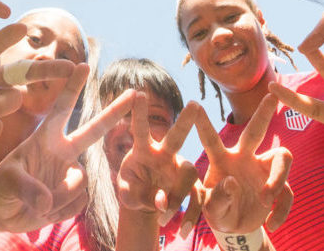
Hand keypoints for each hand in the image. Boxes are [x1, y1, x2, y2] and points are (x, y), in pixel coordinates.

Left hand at [0, 65, 135, 231]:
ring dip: (59, 197)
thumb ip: (26, 189)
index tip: (83, 65)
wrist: (2, 212)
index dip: (72, 88)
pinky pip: (79, 202)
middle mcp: (63, 152)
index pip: (61, 109)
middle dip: (114, 112)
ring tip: (37, 204)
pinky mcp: (75, 194)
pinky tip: (47, 210)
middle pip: (94, 130)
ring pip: (81, 183)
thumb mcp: (6, 184)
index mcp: (45, 139)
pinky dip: (62, 210)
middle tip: (135, 92)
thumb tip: (47, 202)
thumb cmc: (0, 189)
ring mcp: (70, 173)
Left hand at [116, 97, 202, 223]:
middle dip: (185, 121)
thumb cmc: (132, 190)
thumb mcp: (127, 193)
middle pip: (176, 136)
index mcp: (143, 149)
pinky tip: (181, 230)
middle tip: (194, 104)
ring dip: (178, 194)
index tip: (138, 93)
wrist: (145, 205)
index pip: (141, 129)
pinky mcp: (191, 186)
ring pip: (189, 172)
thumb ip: (137, 194)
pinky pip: (197, 197)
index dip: (139, 113)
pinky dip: (190, 214)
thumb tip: (162, 200)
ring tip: (162, 217)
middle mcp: (165, 154)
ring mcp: (179, 169)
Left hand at [193, 94, 292, 234]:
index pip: (211, 140)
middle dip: (263, 113)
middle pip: (256, 131)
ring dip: (276, 179)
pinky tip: (272, 223)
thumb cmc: (219, 211)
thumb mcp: (213, 210)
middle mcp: (245, 158)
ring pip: (282, 157)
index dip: (202, 124)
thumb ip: (218, 199)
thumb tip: (231, 182)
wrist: (236, 228)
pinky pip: (288, 191)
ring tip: (264, 200)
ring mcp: (263, 170)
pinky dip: (282, 209)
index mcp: (222, 160)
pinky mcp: (279, 186)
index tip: (193, 104)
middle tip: (271, 95)